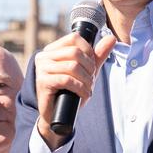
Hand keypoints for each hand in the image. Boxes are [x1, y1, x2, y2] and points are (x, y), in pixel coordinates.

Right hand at [34, 33, 115, 148]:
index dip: (89, 50)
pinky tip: (83, 94)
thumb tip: (112, 38)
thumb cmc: (71, 91)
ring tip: (88, 89)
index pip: (74, 38)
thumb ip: (98, 54)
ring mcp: (41, 69)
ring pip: (72, 66)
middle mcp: (44, 56)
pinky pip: (66, 80)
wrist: (58, 114)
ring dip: (86, 80)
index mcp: (53, 49)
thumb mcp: (86, 70)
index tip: (92, 66)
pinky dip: (80, 88)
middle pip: (75, 52)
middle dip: (89, 68)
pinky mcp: (42, 82)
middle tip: (91, 80)